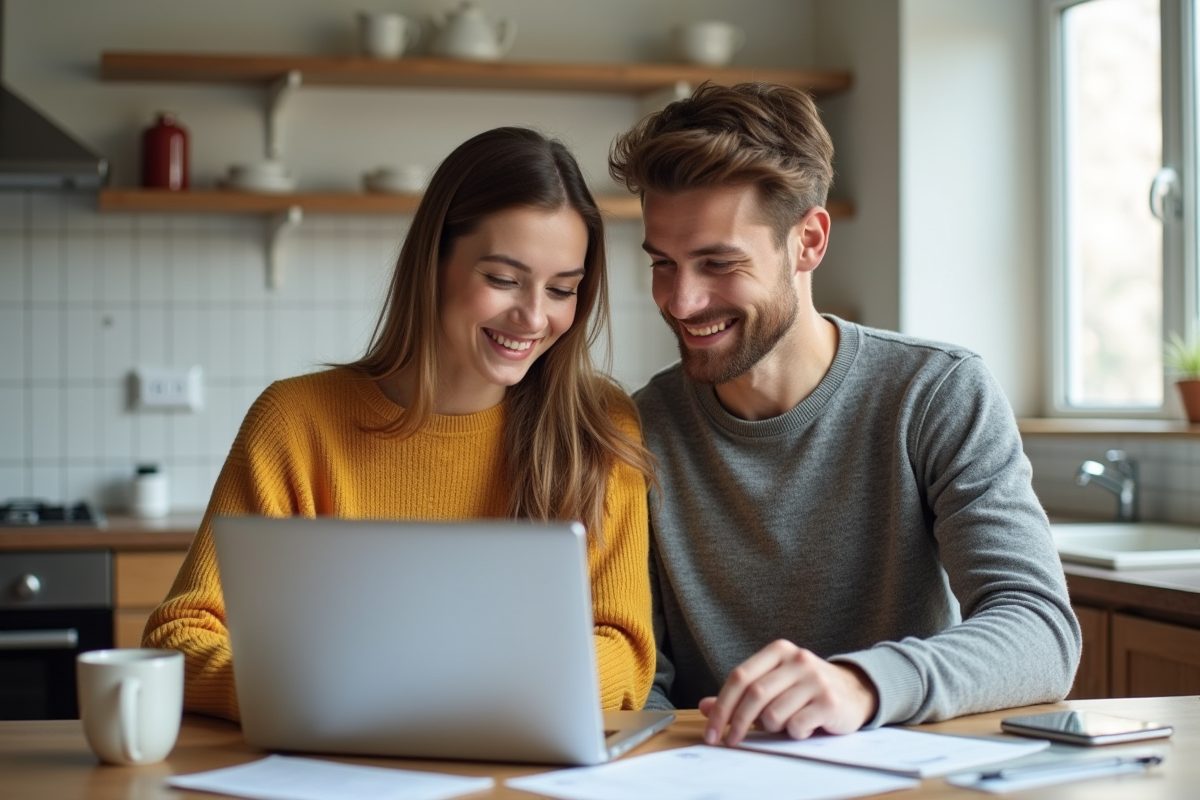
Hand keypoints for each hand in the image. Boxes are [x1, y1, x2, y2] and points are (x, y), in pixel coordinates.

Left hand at [699, 640, 878, 745]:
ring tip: (784, 723)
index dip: (722, 706)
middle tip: (730, 741)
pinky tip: (804, 726)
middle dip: (737, 723)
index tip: (712, 731)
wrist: (854, 692)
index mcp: (778, 651)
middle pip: (754, 695)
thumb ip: (740, 696)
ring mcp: (815, 679)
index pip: (739, 677)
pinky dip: (794, 733)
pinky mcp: (829, 701)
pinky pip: (797, 726)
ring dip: (772, 728)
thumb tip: (704, 706)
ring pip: (774, 714)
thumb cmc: (805, 690)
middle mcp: (797, 659)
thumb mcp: (773, 686)